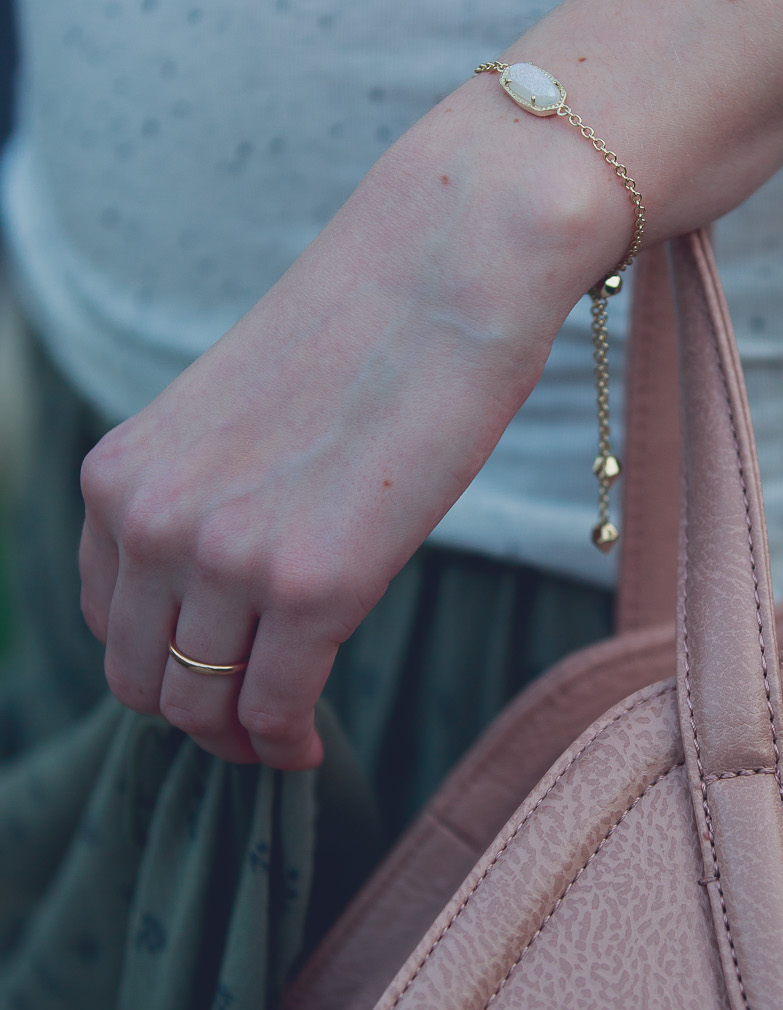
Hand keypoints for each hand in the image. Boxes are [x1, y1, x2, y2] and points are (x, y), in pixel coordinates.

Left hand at [77, 80, 628, 768]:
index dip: (161, 665)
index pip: (105, 623)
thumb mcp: (232, 419)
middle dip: (196, 717)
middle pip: (143, 681)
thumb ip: (202, 502)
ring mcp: (228, 556)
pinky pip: (276, 708)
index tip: (216, 674)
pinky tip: (310, 741)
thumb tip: (217, 594)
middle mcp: (151, 521)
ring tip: (286, 736)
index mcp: (119, 476)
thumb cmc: (363, 331)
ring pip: (202, 708)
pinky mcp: (315, 583)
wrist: (449, 265)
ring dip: (240, 740)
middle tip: (256, 722)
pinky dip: (286, 744)